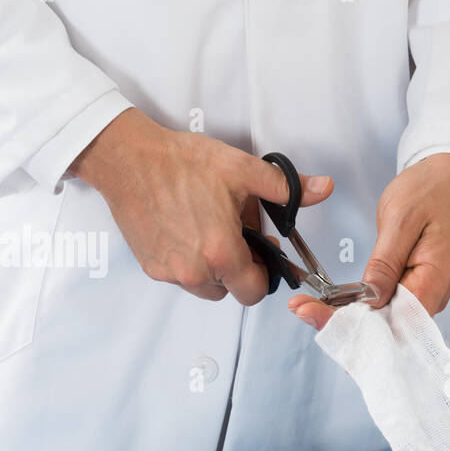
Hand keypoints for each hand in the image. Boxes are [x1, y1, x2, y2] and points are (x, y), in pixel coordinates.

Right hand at [72, 108, 333, 305]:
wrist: (127, 158)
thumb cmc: (180, 162)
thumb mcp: (242, 169)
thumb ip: (286, 188)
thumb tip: (323, 188)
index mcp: (221, 252)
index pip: (253, 292)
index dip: (264, 276)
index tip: (262, 255)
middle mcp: (194, 271)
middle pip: (230, 291)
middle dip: (239, 270)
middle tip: (235, 236)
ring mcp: (169, 272)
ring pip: (205, 287)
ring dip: (214, 269)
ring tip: (210, 231)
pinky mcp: (150, 267)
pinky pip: (180, 277)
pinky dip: (189, 263)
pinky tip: (187, 232)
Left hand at [291, 152, 449, 329]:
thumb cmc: (432, 190)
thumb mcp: (400, 219)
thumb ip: (385, 262)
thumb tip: (371, 300)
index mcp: (436, 277)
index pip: (398, 319)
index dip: (359, 326)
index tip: (318, 317)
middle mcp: (437, 292)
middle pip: (394, 326)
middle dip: (349, 326)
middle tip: (304, 313)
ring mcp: (431, 290)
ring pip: (392, 319)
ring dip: (355, 319)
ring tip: (313, 310)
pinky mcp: (421, 283)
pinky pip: (395, 304)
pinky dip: (368, 308)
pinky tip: (342, 305)